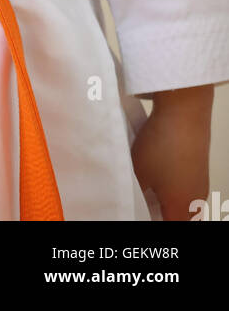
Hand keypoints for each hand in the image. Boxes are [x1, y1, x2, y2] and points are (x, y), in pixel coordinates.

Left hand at [131, 97, 211, 220]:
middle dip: (157, 212)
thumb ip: (138, 195)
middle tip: (140, 200)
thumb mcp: (139, 173)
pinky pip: (185, 185)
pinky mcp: (200, 166)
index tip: (135, 212)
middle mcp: (196, 201)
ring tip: (145, 184)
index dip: (149, 221)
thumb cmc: (161, 144)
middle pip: (177, 217)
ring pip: (182, 202)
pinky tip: (157, 168)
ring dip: (165, 198)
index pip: (166, 226)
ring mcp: (200, 183)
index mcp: (181, 210)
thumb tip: (135, 201)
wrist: (185, 109)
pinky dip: (172, 184)